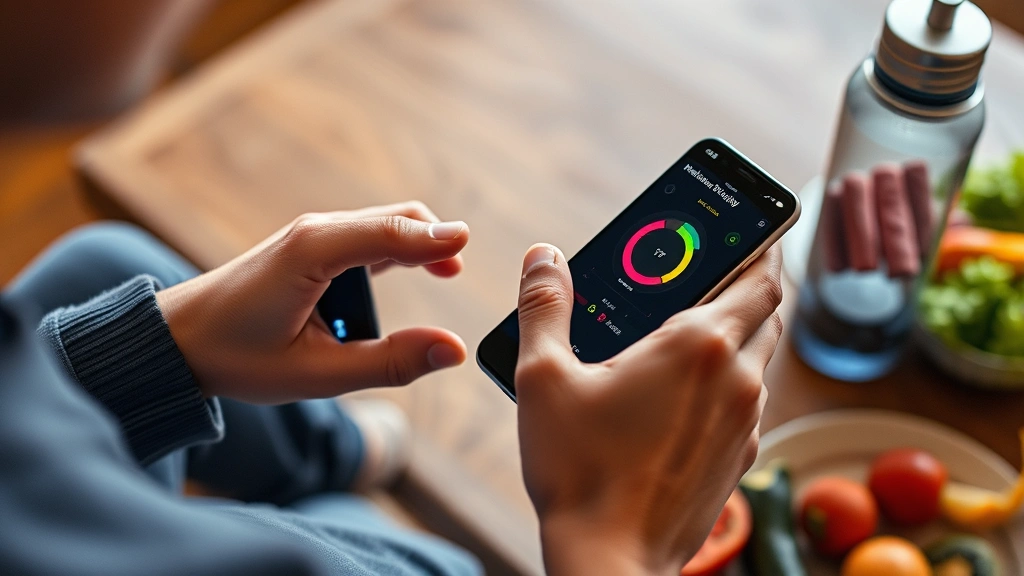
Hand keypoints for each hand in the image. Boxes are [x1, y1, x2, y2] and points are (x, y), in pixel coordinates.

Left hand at [156, 202, 468, 403]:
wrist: (176, 340)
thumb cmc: (238, 357)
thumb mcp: (318, 374)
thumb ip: (390, 362)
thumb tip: (453, 349)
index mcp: (312, 254)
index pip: (389, 233)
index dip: (433, 238)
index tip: (468, 244)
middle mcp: (315, 233)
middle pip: (394, 218)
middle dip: (433, 238)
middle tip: (461, 271)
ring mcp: (312, 237)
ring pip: (383, 225)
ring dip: (416, 245)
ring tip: (445, 274)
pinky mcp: (310, 249)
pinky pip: (365, 238)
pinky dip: (395, 251)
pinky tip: (407, 275)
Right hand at [515, 244, 783, 575]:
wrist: (611, 561)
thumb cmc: (579, 471)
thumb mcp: (544, 378)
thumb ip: (545, 307)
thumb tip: (544, 257)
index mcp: (696, 345)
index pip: (761, 276)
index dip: (764, 246)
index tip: (756, 229)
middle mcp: (736, 379)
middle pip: (768, 312)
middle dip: (749, 286)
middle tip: (715, 274)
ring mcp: (746, 423)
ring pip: (761, 358)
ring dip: (740, 335)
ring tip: (691, 334)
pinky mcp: (741, 459)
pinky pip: (749, 401)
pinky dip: (731, 382)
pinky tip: (686, 395)